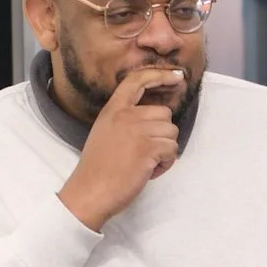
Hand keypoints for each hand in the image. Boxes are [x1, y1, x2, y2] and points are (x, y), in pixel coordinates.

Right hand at [57, 68, 185, 230]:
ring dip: (165, 150)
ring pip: (171, 132)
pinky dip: (166, 164)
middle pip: (164, 113)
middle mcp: (126, 116)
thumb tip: (152, 119)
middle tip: (146, 152)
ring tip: (146, 163)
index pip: (137, 80)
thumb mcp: (105, 132)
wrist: (90, 192)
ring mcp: (138, 131)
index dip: (160, 75)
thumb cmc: (97, 168)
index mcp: (113, 110)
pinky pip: (172, 149)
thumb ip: (124, 119)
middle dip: (162, 133)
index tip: (176, 76)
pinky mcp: (148, 149)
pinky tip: (149, 171)